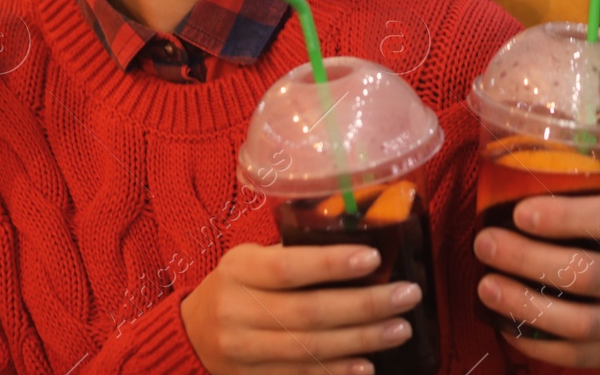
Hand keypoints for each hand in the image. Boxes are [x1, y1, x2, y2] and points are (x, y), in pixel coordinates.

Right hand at [180, 243, 421, 374]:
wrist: (192, 332)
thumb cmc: (239, 284)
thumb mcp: (253, 258)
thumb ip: (295, 253)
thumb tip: (365, 239)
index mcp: (239, 270)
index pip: (287, 268)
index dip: (331, 264)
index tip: (374, 257)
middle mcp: (237, 311)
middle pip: (308, 312)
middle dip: (364, 306)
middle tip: (407, 296)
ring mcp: (243, 349)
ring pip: (309, 347)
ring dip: (361, 340)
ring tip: (400, 329)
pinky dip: (336, 372)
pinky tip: (368, 365)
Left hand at [473, 184, 599, 368]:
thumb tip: (543, 168)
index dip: (565, 216)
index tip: (521, 210)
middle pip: (587, 275)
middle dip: (528, 259)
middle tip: (487, 242)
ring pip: (578, 324)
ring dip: (523, 304)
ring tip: (487, 284)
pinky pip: (576, 356)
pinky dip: (535, 341)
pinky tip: (506, 321)